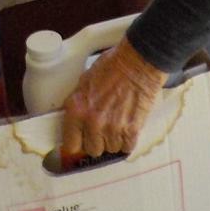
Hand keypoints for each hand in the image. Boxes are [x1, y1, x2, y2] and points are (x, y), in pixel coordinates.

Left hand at [61, 38, 167, 160]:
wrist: (139, 61)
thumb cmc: (113, 65)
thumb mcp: (85, 81)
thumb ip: (80, 104)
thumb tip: (77, 122)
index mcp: (76, 109)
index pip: (71, 144)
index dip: (77, 144)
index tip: (82, 143)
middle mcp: (92, 121)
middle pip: (93, 149)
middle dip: (98, 141)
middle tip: (104, 129)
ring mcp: (112, 127)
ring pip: (111, 149)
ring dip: (115, 140)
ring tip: (119, 123)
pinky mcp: (132, 129)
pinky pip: (128, 147)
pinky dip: (129, 140)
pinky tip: (129, 127)